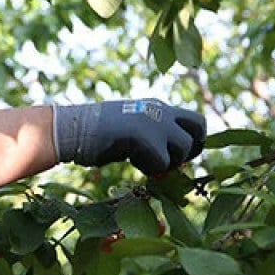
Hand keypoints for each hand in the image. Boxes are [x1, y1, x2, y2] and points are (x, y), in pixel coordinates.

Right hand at [54, 99, 205, 175]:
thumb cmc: (99, 134)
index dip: (192, 139)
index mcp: (158, 106)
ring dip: (169, 162)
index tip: (176, 154)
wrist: (74, 128)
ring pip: (183, 148)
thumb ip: (155, 136)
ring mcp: (154, 122)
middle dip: (192, 148)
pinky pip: (162, 163)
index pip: (194, 120)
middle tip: (172, 161)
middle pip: (199, 128)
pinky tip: (132, 161)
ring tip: (146, 161)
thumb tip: (174, 159)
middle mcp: (161, 110)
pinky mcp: (145, 137)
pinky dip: (150, 168)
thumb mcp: (133, 129)